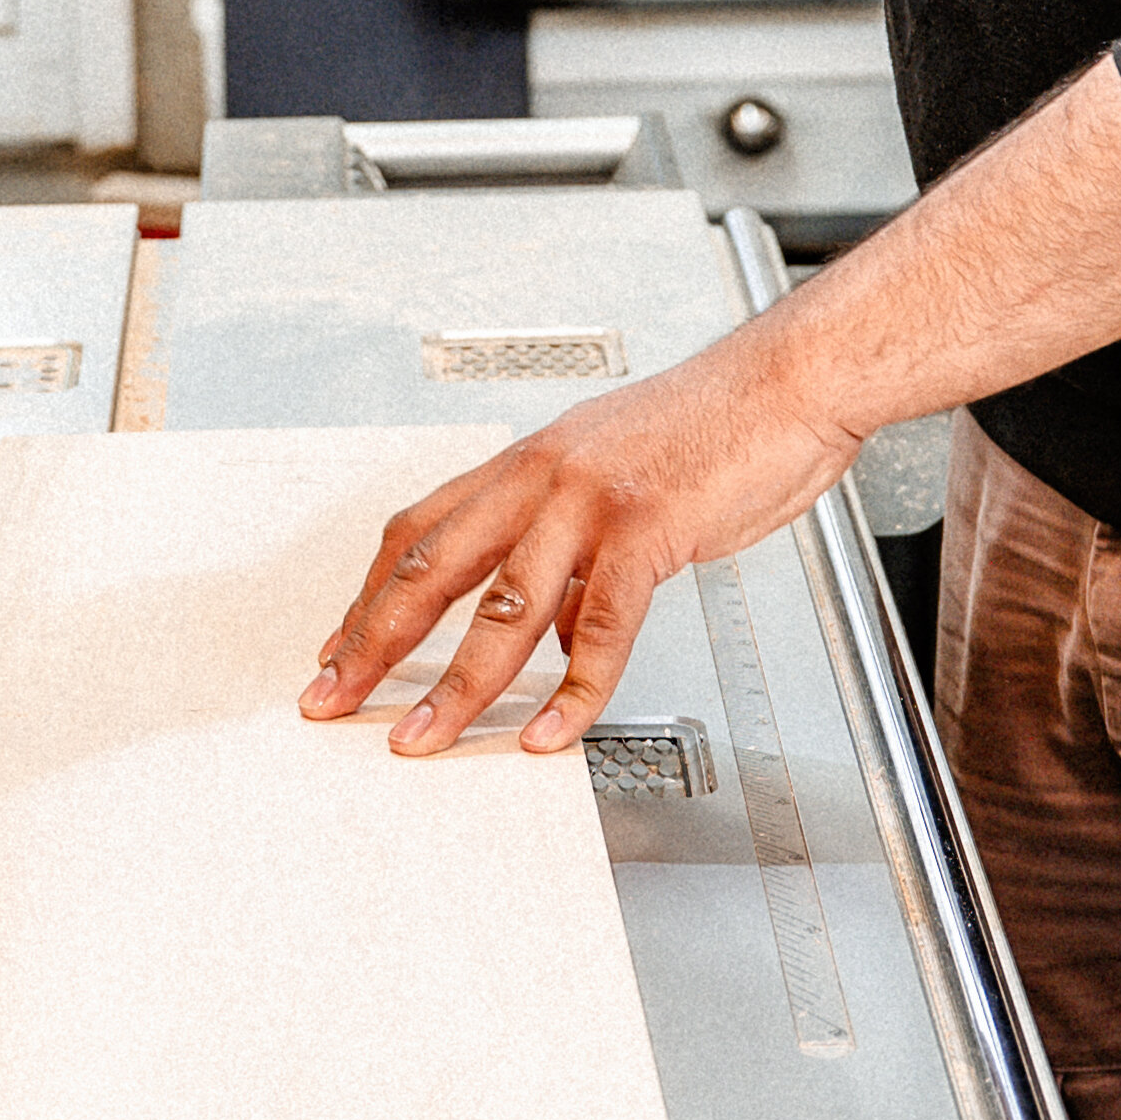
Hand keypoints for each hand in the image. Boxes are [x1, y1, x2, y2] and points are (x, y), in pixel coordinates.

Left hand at [297, 323, 868, 757]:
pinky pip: (600, 626)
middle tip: (331, 697)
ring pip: (501, 605)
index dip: (370, 594)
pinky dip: (573, 689)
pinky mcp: (645, 529)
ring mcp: (589, 501)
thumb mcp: (617, 484)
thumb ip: (573, 551)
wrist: (788, 382)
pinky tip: (551, 729)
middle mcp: (542, 475)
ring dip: (455, 683)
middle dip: (372, 641)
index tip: (338, 646)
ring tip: (423, 737)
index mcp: (529, 462)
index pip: (419, 531)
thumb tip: (551, 627)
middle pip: (431, 567)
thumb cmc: (714, 429)